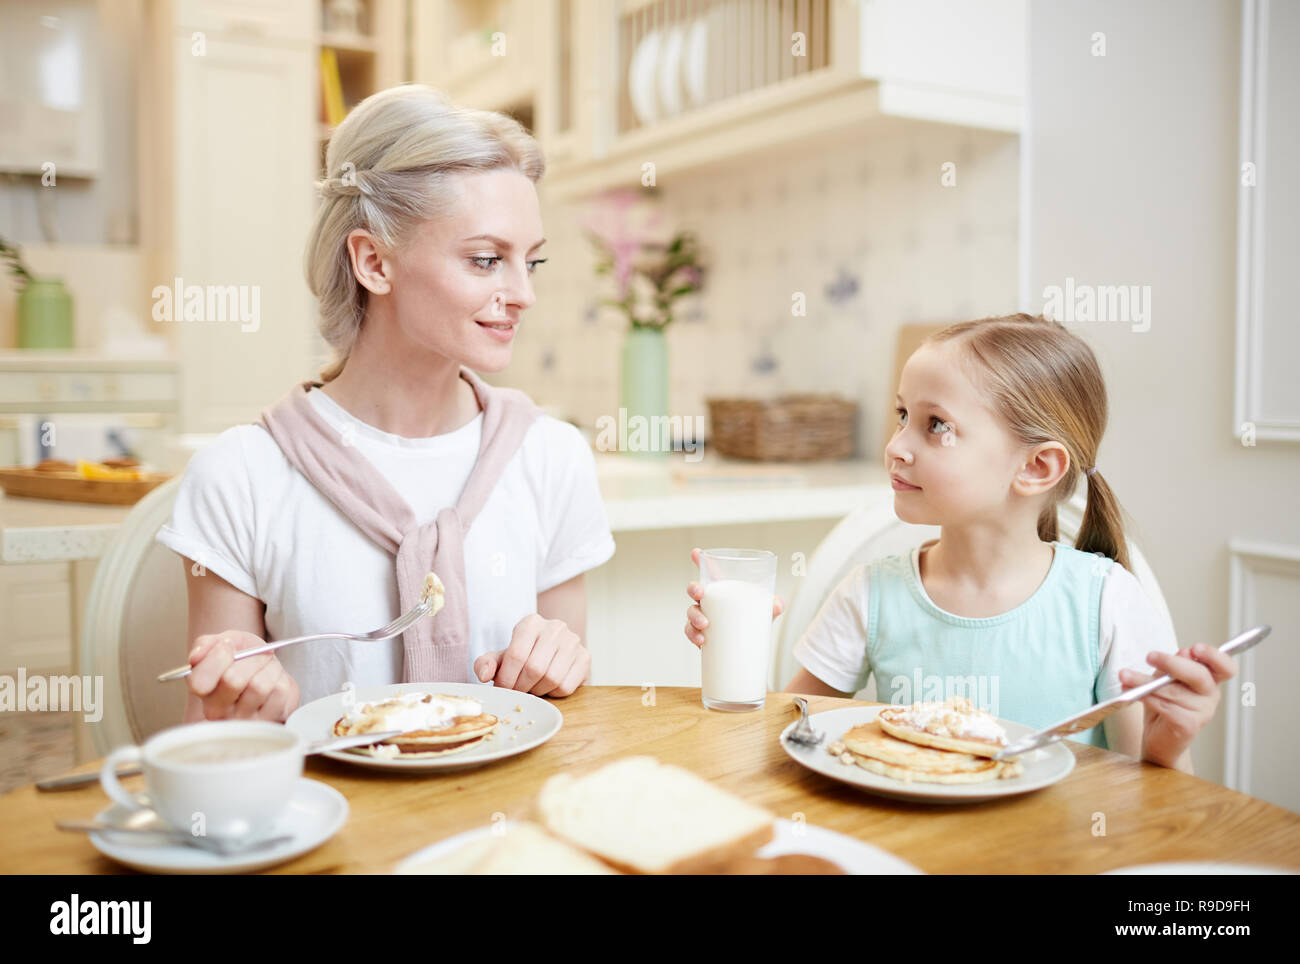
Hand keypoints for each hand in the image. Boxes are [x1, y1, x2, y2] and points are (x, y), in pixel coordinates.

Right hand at [186, 631, 299, 722]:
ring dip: (270, 668)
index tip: (229, 645)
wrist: (268, 671)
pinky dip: (283, 679)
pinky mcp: (269, 721)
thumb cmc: (244, 659)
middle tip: (258, 654)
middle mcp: (217, 712)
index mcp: (202, 691)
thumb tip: (195, 657)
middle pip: (233, 681)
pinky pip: (280, 692)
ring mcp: (243, 721)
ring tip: (268, 668)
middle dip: (252, 658)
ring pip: (260, 686)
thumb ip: (206, 645)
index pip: (200, 682)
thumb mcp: (223, 642)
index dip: (218, 657)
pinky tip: (276, 682)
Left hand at [474, 613, 588, 696]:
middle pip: (534, 668)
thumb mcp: (502, 657)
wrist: (552, 651)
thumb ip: (486, 664)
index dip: (506, 679)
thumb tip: (485, 675)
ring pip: (551, 678)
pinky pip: (566, 686)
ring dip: (538, 691)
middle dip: (521, 687)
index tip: (502, 690)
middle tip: (517, 692)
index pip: (516, 655)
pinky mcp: (585, 657)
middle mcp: (555, 628)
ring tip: (532, 688)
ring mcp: (573, 641)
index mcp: (531, 623)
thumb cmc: (524, 655)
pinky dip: (554, 693)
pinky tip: (548, 687)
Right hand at [684, 547, 784, 648]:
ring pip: (690, 611)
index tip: (696, 552)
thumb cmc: (753, 627)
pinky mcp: (701, 635)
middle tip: (700, 593)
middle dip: (694, 588)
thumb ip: (773, 607)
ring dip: (694, 616)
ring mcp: (703, 618)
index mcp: (724, 593)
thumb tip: (777, 604)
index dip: (702, 561)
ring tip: (705, 624)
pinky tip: (701, 640)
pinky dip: (693, 635)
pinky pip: (690, 632)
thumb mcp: (765, 615)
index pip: (711, 573)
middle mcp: (711, 603)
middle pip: (695, 589)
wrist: (748, 653)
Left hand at [1119, 643, 1236, 768]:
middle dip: (1172, 663)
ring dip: (1145, 681)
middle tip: (1149, 656)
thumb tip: (1184, 652)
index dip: (1215, 656)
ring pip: (1173, 690)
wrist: (1158, 740)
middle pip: (1199, 675)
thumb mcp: (1165, 678)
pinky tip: (1132, 693)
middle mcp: (1211, 696)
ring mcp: (1202, 712)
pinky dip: (1146, 697)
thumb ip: (1172, 666)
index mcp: (1210, 680)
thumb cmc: (1163, 705)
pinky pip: (1165, 706)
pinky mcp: (1188, 725)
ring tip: (1125, 676)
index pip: (1225, 667)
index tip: (1195, 648)